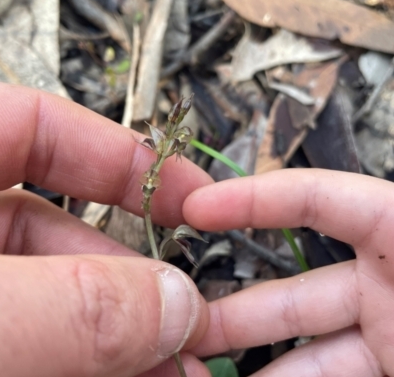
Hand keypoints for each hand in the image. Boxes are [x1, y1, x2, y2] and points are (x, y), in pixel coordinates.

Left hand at [0, 82, 211, 376]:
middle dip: (131, 274)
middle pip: (57, 226)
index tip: (188, 195)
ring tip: (167, 367)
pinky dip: (81, 357)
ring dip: (117, 331)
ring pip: (52, 294)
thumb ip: (69, 303)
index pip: (38, 125)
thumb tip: (170, 304)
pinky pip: (33, 338)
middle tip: (182, 318)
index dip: (122, 155)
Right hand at [184, 169, 393, 376]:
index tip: (195, 209)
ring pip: (303, 340)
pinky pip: (323, 369)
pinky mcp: (385, 365)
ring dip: (251, 357)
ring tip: (199, 372)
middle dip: (234, 311)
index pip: (322, 199)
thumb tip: (279, 299)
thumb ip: (362, 260)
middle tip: (182, 330)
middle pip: (293, 288)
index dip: (256, 196)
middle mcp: (387, 281)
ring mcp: (385, 327)